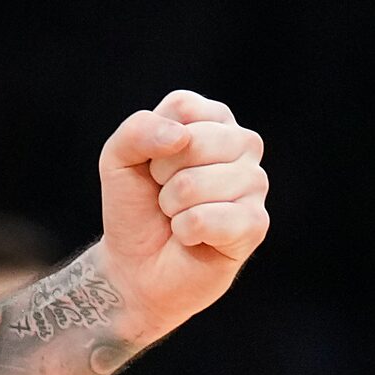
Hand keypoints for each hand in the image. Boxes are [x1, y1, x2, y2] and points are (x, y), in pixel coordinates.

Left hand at [97, 90, 268, 344]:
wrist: (137, 266)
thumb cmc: (135, 207)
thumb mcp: (118, 158)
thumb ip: (138, 130)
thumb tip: (181, 136)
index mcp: (213, 120)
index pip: (183, 108)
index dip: (152, 142)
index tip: (153, 165)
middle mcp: (242, 145)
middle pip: (192, 142)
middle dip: (162, 176)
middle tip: (165, 195)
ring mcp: (254, 183)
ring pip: (194, 184)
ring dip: (171, 207)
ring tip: (178, 216)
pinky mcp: (256, 223)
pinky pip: (205, 218)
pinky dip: (184, 231)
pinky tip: (192, 237)